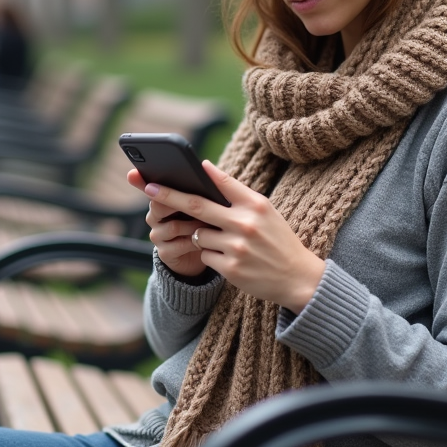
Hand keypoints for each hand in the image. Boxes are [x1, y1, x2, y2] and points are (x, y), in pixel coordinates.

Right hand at [128, 168, 210, 278]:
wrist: (204, 254)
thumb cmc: (205, 223)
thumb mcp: (205, 204)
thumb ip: (200, 189)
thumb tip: (205, 165)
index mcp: (161, 200)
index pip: (150, 187)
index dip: (141, 181)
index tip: (133, 173)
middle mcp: (155, 217)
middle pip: (158, 205)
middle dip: (177, 203)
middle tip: (197, 202)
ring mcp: (158, 236)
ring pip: (172, 226)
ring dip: (192, 225)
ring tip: (209, 223)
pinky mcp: (165, 253)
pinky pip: (178, 245)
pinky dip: (194, 242)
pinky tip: (205, 240)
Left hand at [140, 161, 325, 312]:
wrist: (298, 278)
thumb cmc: (277, 239)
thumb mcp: (264, 211)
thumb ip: (236, 192)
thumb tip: (205, 168)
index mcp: (255, 205)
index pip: (221, 183)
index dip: (195, 174)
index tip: (170, 168)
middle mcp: (245, 223)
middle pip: (196, 205)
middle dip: (168, 196)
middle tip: (148, 187)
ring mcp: (236, 247)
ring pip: (198, 234)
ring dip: (202, 236)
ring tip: (228, 242)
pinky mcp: (230, 268)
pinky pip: (204, 255)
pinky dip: (211, 254)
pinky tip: (231, 258)